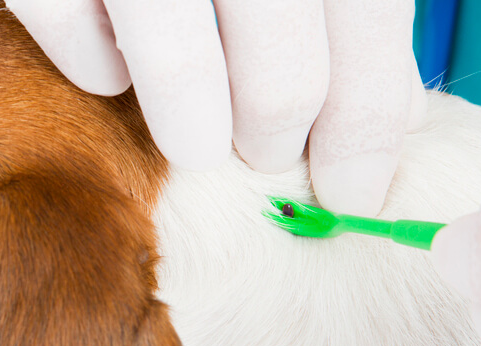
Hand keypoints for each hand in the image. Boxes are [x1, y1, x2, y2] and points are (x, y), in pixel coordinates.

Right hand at [7, 0, 426, 215]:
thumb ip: (355, 9)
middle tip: (267, 153)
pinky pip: (83, 47)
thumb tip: (396, 116)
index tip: (353, 192)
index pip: (371, 22)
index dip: (367, 129)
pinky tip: (117, 70)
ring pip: (183, 71)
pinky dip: (101, 75)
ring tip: (200, 144)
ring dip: (197, 135)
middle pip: (283, 76)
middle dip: (278, 142)